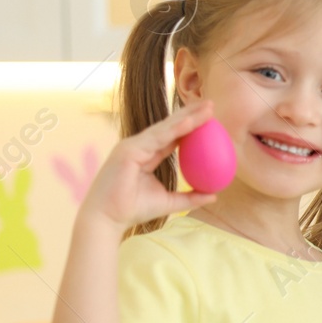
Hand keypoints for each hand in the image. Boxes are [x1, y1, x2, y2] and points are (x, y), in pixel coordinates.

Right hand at [81, 101, 220, 234]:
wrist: (107, 219)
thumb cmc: (133, 210)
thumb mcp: (169, 202)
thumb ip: (191, 197)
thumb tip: (214, 195)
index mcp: (147, 153)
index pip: (172, 136)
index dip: (190, 125)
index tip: (210, 117)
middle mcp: (139, 146)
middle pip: (169, 126)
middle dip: (190, 113)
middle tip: (211, 104)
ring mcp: (132, 146)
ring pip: (165, 128)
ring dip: (187, 116)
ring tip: (206, 107)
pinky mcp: (128, 150)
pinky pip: (156, 138)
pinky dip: (174, 129)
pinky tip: (190, 122)